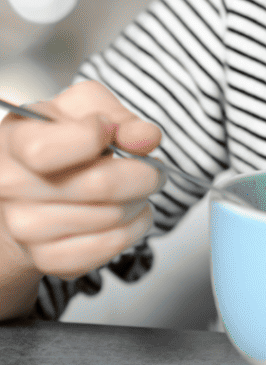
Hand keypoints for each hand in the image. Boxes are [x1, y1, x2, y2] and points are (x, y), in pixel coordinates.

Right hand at [0, 81, 163, 281]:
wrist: (32, 183)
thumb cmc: (61, 137)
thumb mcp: (86, 106)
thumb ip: (120, 116)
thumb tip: (145, 139)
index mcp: (16, 140)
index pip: (53, 149)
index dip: (98, 135)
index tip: (109, 131)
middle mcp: (12, 187)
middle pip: (101, 185)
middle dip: (144, 173)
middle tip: (152, 168)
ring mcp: (26, 228)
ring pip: (112, 218)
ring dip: (140, 200)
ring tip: (135, 188)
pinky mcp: (47, 258)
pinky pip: (109, 247)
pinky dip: (134, 228)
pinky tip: (130, 212)